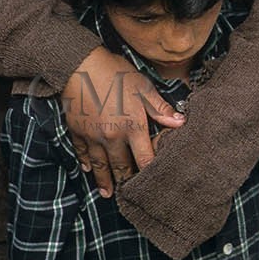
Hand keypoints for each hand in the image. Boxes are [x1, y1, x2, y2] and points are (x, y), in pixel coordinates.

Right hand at [61, 46, 184, 197]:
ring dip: (104, 180)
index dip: (150, 171)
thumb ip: (160, 109)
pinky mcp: (78, 132)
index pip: (145, 159)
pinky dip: (85, 163)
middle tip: (130, 194)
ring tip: (108, 194)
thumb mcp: (143, 87)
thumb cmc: (115, 73)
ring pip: (100, 165)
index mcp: (133, 127)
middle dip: (126, 181)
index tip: (154, 181)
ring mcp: (93, 137)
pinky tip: (87, 169)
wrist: (80, 66)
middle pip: (122, 167)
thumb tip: (181, 122)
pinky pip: (82, 153)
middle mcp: (113, 138)